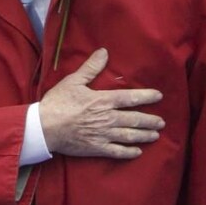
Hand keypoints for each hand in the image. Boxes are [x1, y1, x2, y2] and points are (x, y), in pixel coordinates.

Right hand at [38, 48, 164, 157]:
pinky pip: (117, 151)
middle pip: (134, 119)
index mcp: (103, 100)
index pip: (130, 98)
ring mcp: (103, 134)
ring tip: (155, 135)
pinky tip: (138, 152)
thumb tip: (104, 52)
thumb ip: (91, 68)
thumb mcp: (73, 81)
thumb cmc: (57, 102)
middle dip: (150, 121)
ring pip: (129, 136)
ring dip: (144, 136)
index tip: (159, 96)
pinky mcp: (96, 148)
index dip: (147, 97)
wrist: (44, 127)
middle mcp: (107, 118)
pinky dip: (129, 152)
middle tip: (161, 122)